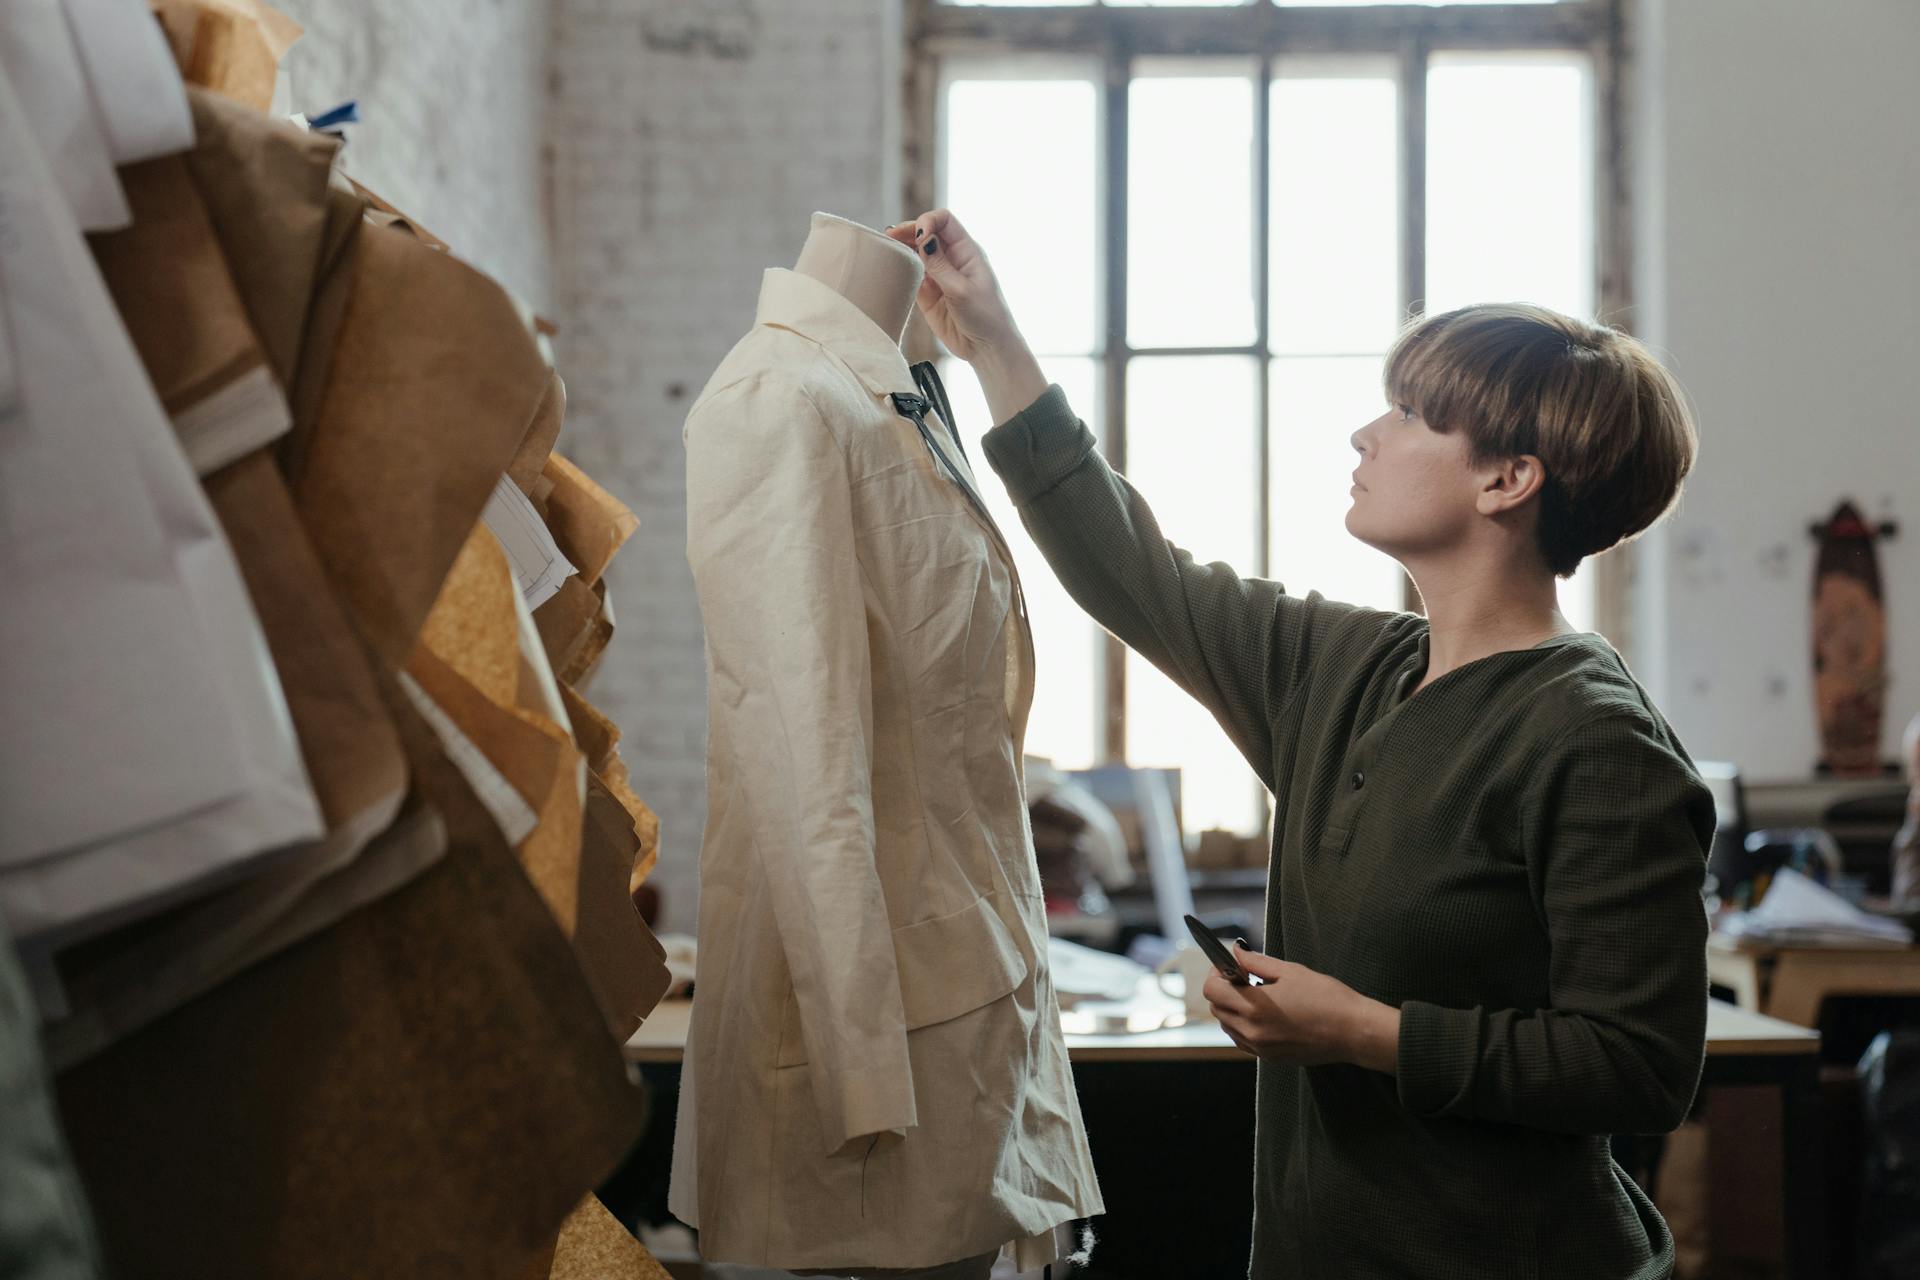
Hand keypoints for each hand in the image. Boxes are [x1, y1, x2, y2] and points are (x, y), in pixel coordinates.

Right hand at [884, 209, 1019, 360]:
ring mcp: (939, 275)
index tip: (918, 236)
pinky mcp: (928, 293)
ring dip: (902, 247)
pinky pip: (911, 274)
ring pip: (916, 252)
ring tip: (886, 246)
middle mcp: (952, 259)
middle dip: (909, 230)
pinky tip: (891, 267)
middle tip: (890, 236)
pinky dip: (901, 268)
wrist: (986, 349)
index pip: (945, 221)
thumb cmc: (985, 317)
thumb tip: (923, 238)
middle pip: (927, 232)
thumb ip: (939, 265)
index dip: (928, 221)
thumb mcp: (961, 290)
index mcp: (967, 251)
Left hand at [1203, 946, 1400, 1073]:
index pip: (1212, 990)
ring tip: (1255, 995)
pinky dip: (1243, 1025)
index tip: (1229, 965)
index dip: (1217, 973)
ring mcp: (1261, 1048)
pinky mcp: (1270, 1058)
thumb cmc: (1328, 998)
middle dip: (1223, 989)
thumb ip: (1256, 962)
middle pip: (1217, 1008)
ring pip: (1228, 1026)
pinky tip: (1262, 1014)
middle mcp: (1253, 1031)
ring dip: (1232, 1008)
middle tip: (1242, 976)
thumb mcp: (1291, 971)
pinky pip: (1243, 1040)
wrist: (1354, 1032)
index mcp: (1255, 1007)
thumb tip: (1236, 952)